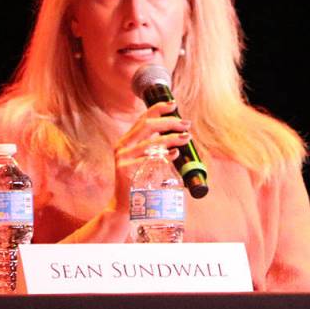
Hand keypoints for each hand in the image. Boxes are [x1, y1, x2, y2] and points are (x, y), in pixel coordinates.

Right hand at [109, 101, 191, 216]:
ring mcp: (123, 158)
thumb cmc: (141, 180)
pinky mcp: (126, 171)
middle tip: (186, 124)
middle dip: (169, 122)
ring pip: (150, 143)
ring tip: (186, 137)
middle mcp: (122, 146)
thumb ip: (156, 146)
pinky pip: (148, 160)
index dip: (158, 108)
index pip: (142, 119)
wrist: (126, 204)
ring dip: (171, 138)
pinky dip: (164, 156)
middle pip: (147, 126)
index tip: (173, 104)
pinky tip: (174, 154)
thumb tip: (178, 132)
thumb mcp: (146, 159)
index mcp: (127, 140)